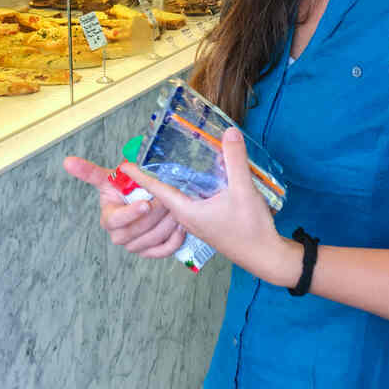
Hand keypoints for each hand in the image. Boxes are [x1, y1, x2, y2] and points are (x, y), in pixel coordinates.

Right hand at [63, 156, 187, 257]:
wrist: (143, 198)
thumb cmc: (126, 187)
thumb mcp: (110, 177)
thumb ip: (89, 171)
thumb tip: (66, 161)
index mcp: (108, 218)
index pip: (116, 221)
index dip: (130, 214)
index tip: (145, 204)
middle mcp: (118, 235)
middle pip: (135, 232)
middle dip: (154, 216)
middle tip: (168, 201)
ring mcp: (134, 246)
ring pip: (150, 242)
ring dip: (166, 226)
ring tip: (177, 209)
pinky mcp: (149, 252)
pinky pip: (163, 251)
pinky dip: (173, 240)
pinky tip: (180, 225)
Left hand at [122, 128, 301, 287]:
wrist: (266, 256)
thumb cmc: (250, 227)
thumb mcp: (243, 190)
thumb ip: (235, 160)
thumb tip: (229, 132)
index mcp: (187, 211)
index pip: (158, 190)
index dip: (141, 177)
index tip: (123, 166)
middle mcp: (187, 218)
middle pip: (165, 195)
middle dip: (153, 177)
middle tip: (142, 159)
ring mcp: (198, 223)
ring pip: (178, 200)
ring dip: (171, 184)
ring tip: (164, 166)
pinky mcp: (209, 224)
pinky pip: (191, 204)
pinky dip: (187, 190)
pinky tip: (196, 181)